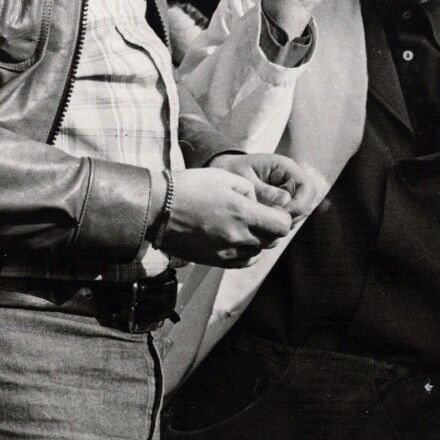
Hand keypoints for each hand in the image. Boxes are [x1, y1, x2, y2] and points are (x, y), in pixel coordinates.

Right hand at [155, 167, 292, 267]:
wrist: (157, 208)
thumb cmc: (190, 187)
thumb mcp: (226, 177)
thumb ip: (252, 191)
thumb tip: (263, 205)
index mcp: (243, 213)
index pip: (282, 225)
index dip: (282, 216)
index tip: (273, 209)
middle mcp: (238, 237)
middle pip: (272, 240)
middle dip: (271, 227)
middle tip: (260, 215)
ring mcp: (226, 252)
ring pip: (258, 251)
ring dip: (257, 239)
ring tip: (243, 225)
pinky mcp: (214, 261)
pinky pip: (242, 261)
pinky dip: (245, 252)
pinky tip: (235, 238)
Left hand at [208, 151, 323, 221]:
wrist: (222, 173)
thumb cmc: (232, 171)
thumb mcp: (243, 177)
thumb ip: (263, 190)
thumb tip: (284, 203)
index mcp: (286, 168)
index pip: (308, 188)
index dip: (298, 205)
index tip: (277, 216)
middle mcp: (291, 181)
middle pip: (306, 205)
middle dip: (290, 218)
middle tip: (267, 225)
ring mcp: (288, 195)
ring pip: (297, 216)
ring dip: (283, 224)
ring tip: (261, 226)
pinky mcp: (281, 207)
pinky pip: (286, 222)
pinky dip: (276, 227)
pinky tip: (260, 228)